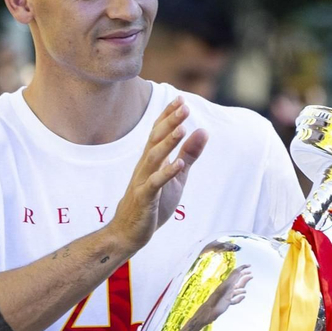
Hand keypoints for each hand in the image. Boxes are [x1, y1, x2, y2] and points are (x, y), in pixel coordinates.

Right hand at [108, 98, 207, 256]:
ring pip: (154, 158)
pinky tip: (178, 165)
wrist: (129, 231)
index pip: (159, 132)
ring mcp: (143, 182)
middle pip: (156, 139)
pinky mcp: (144, 199)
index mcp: (151, 160)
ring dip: (168, 143)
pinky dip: (166, 174)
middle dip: (170, 122)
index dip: (169, 115)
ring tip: (182, 129)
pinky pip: (154, 184)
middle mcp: (144, 166)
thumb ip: (189, 154)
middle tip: (184, 106)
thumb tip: (203, 130)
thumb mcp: (177, 176)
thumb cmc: (153, 202)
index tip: (181, 99)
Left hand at [198, 267, 252, 325]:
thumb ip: (232, 280)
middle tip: (251, 274)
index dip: (243, 268)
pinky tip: (242, 298)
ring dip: (242, 289)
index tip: (249, 265)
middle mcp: (227, 288)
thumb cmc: (216, 302)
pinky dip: (239, 298)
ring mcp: (226, 295)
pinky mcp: (226, 302)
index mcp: (227, 284)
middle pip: (237, 281)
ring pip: (236, 290)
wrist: (208, 312)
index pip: (236, 273)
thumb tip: (238, 270)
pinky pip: (234, 299)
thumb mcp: (226, 289)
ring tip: (246, 290)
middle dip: (244, 277)